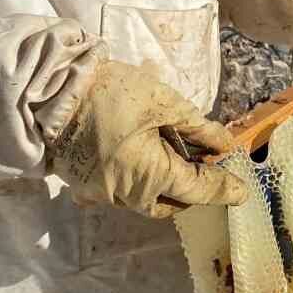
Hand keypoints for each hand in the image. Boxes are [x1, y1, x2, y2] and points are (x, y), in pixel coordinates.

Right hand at [46, 59, 246, 216]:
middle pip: (170, 203)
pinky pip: (118, 191)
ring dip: (162, 184)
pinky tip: (138, 155)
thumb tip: (223, 145)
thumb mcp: (163, 102)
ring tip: (171, 153)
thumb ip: (197, 128)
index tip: (243, 192)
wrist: (49, 90)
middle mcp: (126, 195)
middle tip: (204, 167)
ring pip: (143, 199)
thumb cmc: (111, 92)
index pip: (198, 190)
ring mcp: (101, 194)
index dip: (223, 188)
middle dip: (190, 191)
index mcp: (150, 176)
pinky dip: (135, 179)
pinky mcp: (83, 185)